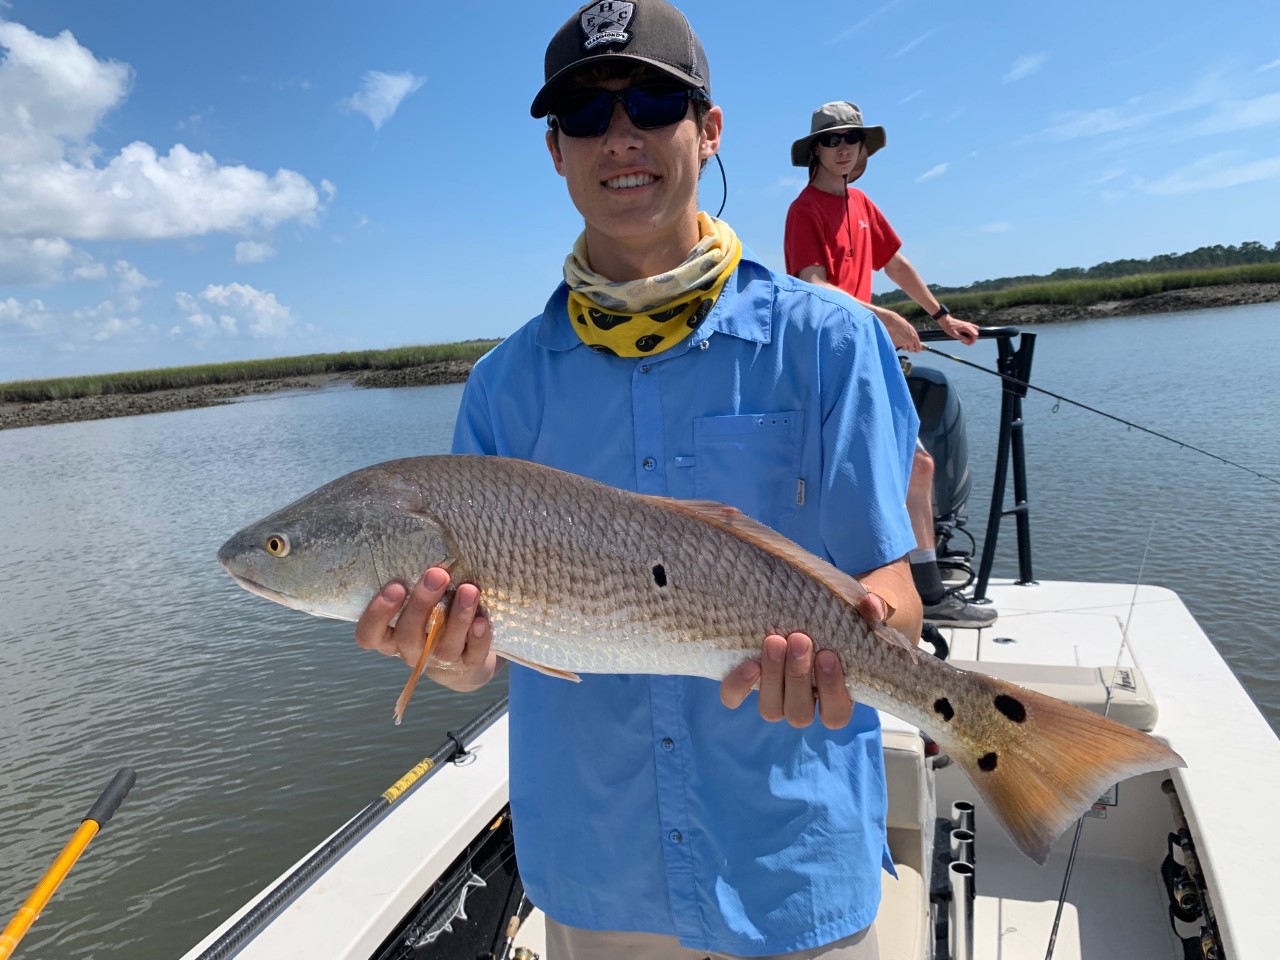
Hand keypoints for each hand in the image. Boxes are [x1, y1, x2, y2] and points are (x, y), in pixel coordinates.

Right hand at [355, 567, 498, 692]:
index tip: (395, 586)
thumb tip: (419, 531)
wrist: (462, 656)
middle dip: (422, 604)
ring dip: (457, 618)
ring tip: (469, 589)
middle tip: (437, 575)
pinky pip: (473, 656)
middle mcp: (411, 650)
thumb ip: (412, 578)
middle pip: (408, 636)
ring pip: (443, 647)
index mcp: (390, 635)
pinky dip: (478, 638)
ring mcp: (439, 660)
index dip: (377, 614)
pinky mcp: (468, 665)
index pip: (369, 633)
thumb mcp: (415, 597)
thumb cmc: (432, 613)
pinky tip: (481, 620)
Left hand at [719, 596, 882, 727]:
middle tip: (799, 639)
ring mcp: (774, 698)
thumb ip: (874, 609)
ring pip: (770, 708)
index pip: (835, 715)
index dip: (831, 691)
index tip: (828, 655)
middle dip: (798, 676)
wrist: (812, 610)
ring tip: (775, 641)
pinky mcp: (747, 685)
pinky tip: (749, 663)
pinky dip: (738, 686)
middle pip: (799, 713)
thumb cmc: (843, 619)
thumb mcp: (862, 613)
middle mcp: (803, 705)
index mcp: (836, 699)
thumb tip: (871, 603)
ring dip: (772, 677)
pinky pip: (734, 697)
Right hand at [873, 306, 921, 351]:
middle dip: (908, 347)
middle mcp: (910, 341)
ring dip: (902, 346)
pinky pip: (898, 347)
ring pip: (904, 349)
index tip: (914, 349)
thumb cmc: (901, 324)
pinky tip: (895, 338)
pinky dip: (897, 345)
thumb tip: (916, 343)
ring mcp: (903, 344)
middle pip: (911, 350)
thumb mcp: (910, 329)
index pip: (918, 348)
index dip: (916, 349)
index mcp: (915, 337)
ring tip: (899, 338)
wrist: (891, 322)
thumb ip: (913, 337)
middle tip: (906, 342)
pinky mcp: (896, 345)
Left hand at [938, 314, 978, 344]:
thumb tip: (968, 342)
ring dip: (971, 337)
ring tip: (964, 339)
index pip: (975, 335)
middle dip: (972, 340)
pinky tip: (964, 336)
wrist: (946, 321)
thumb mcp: (954, 334)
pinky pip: (972, 329)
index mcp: (967, 327)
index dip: (973, 341)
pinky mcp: (966, 324)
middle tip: (964, 342)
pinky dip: (970, 334)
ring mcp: (968, 324)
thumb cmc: (949, 327)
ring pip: (974, 331)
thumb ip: (962, 338)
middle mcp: (969, 325)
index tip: (968, 344)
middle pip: (976, 333)